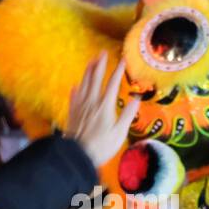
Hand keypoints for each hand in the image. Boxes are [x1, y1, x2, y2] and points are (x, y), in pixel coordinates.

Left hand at [65, 51, 138, 167]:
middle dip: (100, 65)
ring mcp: (80, 107)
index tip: (122, 60)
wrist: (77, 156)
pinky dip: (76, 89)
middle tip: (102, 52)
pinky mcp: (72, 113)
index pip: (112, 84)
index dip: (118, 71)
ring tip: (91, 62)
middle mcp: (91, 102)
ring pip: (84, 84)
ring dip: (88, 72)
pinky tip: (75, 85)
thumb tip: (136, 99)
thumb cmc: (101, 146)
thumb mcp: (119, 133)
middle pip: (95, 79)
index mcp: (105, 106)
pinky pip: (73, 97)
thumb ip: (127, 115)